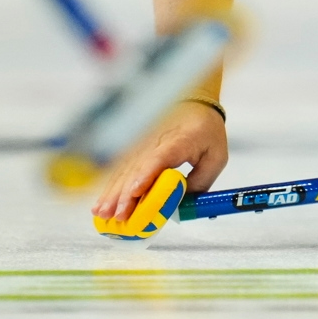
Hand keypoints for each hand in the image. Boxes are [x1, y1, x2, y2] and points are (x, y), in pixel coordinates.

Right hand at [91, 100, 227, 220]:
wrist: (192, 102)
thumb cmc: (206, 131)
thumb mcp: (216, 157)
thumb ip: (201, 182)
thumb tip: (180, 207)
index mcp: (179, 141)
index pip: (159, 157)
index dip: (146, 175)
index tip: (135, 191)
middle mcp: (155, 142)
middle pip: (136, 169)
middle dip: (125, 195)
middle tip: (118, 216)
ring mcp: (141, 145)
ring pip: (124, 171)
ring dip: (113, 194)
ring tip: (103, 213)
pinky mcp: (134, 150)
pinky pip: (120, 171)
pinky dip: (110, 188)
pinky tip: (101, 204)